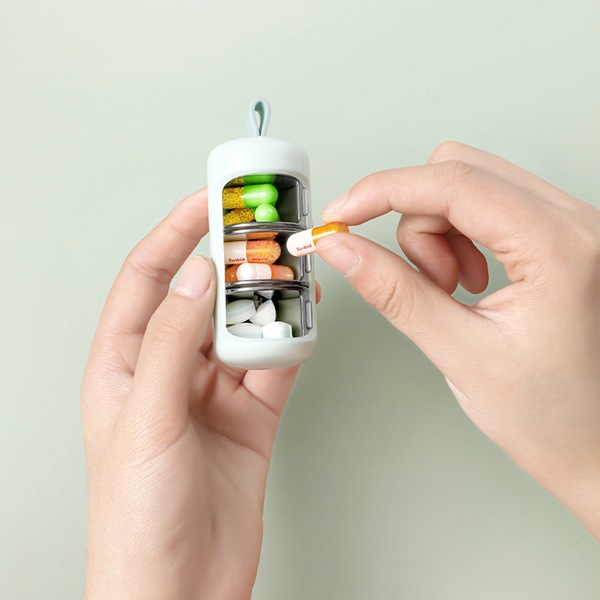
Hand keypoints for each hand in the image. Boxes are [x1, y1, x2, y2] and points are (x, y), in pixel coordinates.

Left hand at [81, 189, 299, 599]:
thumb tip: (197, 276)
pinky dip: (292, 345)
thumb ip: (172, 342)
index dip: (178, 231)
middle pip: (205, 297)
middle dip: (235, 262)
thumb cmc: (137, 519)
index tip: (210, 200)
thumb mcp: (146, 418)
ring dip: (270, 302)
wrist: (179, 591)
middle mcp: (169, 370)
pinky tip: (304, 328)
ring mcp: (212, 392)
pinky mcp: (250, 416)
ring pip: (245, 328)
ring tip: (294, 275)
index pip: (151, 277)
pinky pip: (275, 367)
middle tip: (266, 232)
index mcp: (125, 363)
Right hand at [316, 142, 599, 536]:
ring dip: (436, 233)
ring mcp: (567, 225)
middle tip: (419, 280)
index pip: (453, 183)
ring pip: (467, 185)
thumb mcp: (459, 352)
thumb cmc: (549, 414)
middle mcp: (573, 222)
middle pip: (459, 173)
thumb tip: (343, 247)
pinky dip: (455, 237)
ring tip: (450, 291)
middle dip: (415, 221)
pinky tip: (467, 282)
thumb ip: (394, 291)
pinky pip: (484, 206)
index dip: (382, 191)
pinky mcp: (553, 235)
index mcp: (559, 247)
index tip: (341, 215)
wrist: (590, 442)